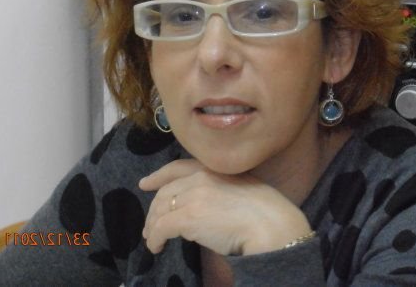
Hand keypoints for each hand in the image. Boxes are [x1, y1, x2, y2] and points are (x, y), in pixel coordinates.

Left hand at [138, 159, 311, 255]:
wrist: (269, 223)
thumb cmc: (263, 211)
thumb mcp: (239, 189)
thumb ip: (217, 191)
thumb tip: (201, 209)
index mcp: (213, 168)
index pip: (177, 168)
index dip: (158, 176)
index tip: (145, 183)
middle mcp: (200, 177)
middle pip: (165, 191)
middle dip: (154, 209)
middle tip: (150, 224)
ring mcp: (193, 196)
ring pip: (160, 210)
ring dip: (152, 226)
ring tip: (152, 239)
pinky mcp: (188, 217)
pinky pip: (161, 228)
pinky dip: (155, 239)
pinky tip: (157, 247)